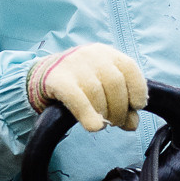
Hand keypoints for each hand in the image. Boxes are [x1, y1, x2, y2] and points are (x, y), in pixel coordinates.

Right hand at [28, 44, 148, 132]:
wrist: (42, 76)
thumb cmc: (80, 84)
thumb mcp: (103, 89)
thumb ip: (121, 104)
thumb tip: (132, 124)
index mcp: (106, 53)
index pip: (129, 67)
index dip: (137, 89)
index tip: (137, 106)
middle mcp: (91, 55)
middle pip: (114, 84)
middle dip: (120, 109)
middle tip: (116, 122)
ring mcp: (73, 65)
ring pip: (97, 93)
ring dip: (104, 114)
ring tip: (103, 123)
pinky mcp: (57, 79)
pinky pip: (77, 99)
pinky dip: (88, 115)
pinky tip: (94, 127)